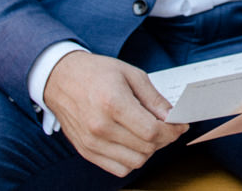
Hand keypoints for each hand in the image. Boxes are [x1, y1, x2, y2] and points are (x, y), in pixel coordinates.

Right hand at [43, 51, 187, 175]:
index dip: (172, 130)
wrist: (61, 79)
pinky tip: (133, 143)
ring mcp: (91, 142)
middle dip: (164, 138)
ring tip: (149, 134)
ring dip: (149, 150)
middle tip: (167, 127)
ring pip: (134, 161)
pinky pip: (118, 168)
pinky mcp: (86, 151)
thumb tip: (172, 116)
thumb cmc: (96, 73)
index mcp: (113, 104)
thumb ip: (153, 98)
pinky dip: (131, 160)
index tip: (179, 125)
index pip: (151, 131)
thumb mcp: (131, 74)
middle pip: (146, 148)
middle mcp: (100, 127)